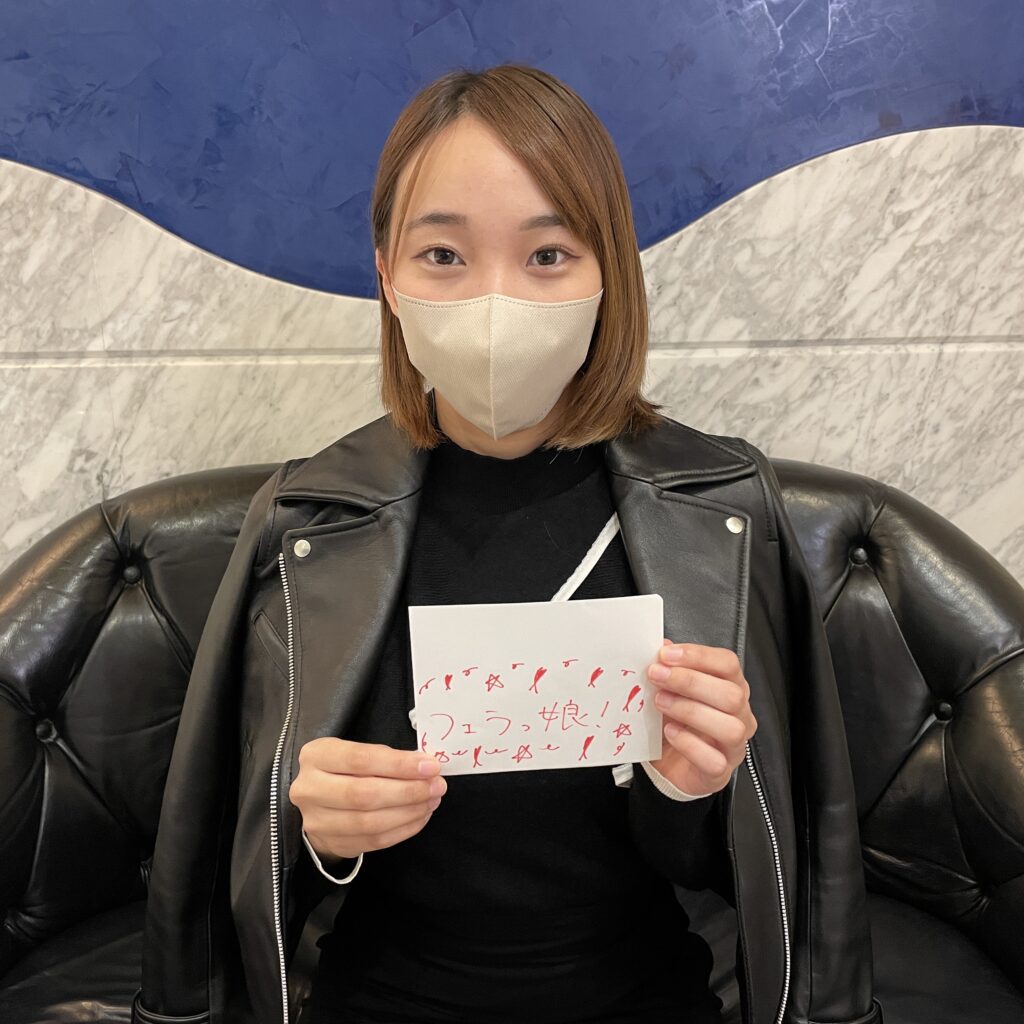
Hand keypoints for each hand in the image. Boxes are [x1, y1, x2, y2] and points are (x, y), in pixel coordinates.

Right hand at [288, 738, 446, 864]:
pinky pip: (374, 841)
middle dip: (408, 791)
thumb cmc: (344, 769)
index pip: (360, 760)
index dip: (399, 764)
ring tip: (432, 800)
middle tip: (437, 786)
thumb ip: (385, 757)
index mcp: (316, 756)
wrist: (318, 801)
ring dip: (409, 812)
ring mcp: (317, 821)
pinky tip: (420, 816)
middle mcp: (310, 789)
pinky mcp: (332, 843)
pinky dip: (403, 829)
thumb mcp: (355, 751)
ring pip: (370, 822)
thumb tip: (425, 765)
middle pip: (364, 795)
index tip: (430, 766)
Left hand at [645, 639, 756, 796]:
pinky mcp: (719, 771)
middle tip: (657, 676)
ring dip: (690, 711)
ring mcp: (733, 745)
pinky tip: (670, 732)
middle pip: (732, 694)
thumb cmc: (676, 723)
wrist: (670, 765)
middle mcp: (739, 716)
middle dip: (690, 681)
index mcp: (730, 688)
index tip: (666, 654)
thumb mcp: (671, 691)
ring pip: (729, 727)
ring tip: (661, 702)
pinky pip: (713, 760)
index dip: (698, 656)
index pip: (728, 664)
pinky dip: (689, 744)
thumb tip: (662, 646)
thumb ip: (670, 668)